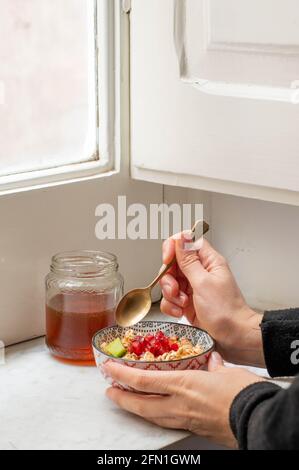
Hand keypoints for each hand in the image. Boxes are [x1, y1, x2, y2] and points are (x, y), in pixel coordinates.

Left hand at [104, 352, 264, 447]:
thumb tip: (212, 361)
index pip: (143, 380)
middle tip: (109, 391)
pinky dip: (155, 416)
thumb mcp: (226, 371)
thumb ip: (214, 367)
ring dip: (135, 408)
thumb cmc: (242, 393)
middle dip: (121, 397)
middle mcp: (179, 404)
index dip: (122, 375)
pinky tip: (156, 413)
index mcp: (183, 384)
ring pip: (152, 416)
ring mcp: (185, 420)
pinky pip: (167, 422)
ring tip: (127, 401)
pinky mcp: (194, 429)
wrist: (258, 419)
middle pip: (141, 403)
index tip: (109, 368)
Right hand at [160, 234, 264, 365]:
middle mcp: (200, 273)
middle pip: (174, 264)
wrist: (234, 338)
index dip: (174, 248)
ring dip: (170, 294)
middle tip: (175, 290)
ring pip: (169, 282)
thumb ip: (189, 261)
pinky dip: (172, 306)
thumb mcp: (204, 283)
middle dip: (169, 278)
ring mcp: (193, 288)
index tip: (167, 260)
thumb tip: (181, 238)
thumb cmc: (226, 312)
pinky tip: (180, 312)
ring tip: (182, 304)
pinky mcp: (187, 303)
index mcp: (209, 262)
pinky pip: (170, 299)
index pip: (187, 242)